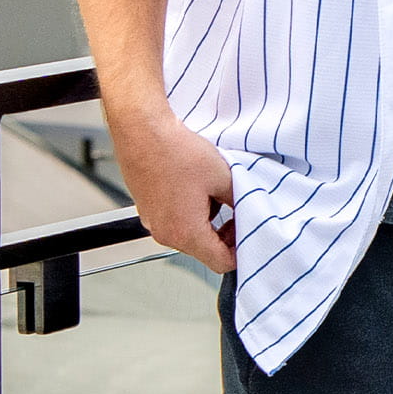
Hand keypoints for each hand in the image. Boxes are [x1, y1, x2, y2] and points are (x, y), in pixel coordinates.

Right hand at [109, 105, 241, 276]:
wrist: (142, 131)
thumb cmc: (176, 152)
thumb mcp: (223, 177)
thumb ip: (241, 201)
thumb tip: (249, 211)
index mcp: (186, 233)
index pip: (221, 262)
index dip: (242, 250)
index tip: (250, 233)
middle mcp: (166, 234)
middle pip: (205, 251)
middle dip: (226, 235)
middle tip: (239, 210)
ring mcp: (154, 223)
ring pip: (191, 236)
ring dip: (209, 221)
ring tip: (215, 193)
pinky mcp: (148, 210)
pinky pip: (176, 221)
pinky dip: (191, 212)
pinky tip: (197, 187)